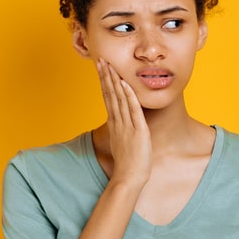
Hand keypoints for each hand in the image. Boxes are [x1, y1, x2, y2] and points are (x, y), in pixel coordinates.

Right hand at [97, 58, 151, 185]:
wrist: (129, 179)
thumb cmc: (128, 164)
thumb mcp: (122, 143)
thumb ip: (122, 131)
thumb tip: (122, 124)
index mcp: (115, 124)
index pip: (108, 97)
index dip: (104, 81)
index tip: (101, 68)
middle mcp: (118, 122)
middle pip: (110, 94)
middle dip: (106, 75)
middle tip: (100, 60)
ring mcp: (127, 125)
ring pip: (119, 98)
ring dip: (114, 80)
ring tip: (109, 65)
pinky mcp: (138, 130)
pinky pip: (132, 110)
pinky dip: (129, 96)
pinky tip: (125, 83)